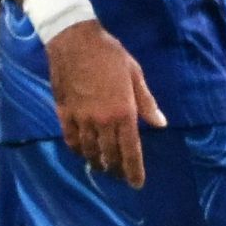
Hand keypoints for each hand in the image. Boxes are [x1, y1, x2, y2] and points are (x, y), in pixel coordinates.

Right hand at [46, 18, 163, 186]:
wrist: (74, 41)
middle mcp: (102, 120)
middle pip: (109, 154)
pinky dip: (77, 149)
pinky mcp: (64, 112)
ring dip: (97, 161)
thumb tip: (160, 124)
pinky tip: (82, 152)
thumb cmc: (110, 55)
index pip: (130, 150)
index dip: (134, 169)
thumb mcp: (135, 75)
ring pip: (89, 150)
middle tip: (120, 177)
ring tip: (103, 167)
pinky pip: (70, 138)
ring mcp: (80, 117)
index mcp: (123, 111)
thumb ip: (147, 103)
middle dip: (116, 169)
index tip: (136, 184)